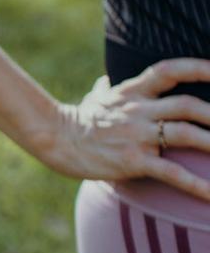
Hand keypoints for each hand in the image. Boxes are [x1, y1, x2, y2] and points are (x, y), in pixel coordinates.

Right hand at [41, 59, 209, 199]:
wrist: (57, 140)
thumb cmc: (79, 119)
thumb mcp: (95, 97)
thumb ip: (108, 87)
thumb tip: (107, 77)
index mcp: (133, 92)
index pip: (169, 71)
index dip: (198, 67)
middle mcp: (138, 110)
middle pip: (187, 105)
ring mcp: (137, 135)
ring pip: (185, 134)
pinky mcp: (134, 161)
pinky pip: (171, 172)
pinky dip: (196, 185)